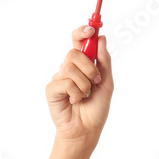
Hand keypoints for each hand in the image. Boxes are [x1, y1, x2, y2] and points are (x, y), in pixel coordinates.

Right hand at [45, 27, 112, 148]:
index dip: (82, 32)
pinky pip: (65, 82)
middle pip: (73, 53)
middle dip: (89, 67)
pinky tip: (74, 101)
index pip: (78, 41)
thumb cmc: (96, 108)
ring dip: (84, 84)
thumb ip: (104, 61)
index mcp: (82, 64)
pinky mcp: (52, 88)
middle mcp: (69, 68)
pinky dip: (76, 93)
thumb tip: (101, 38)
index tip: (91, 29)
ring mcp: (59, 77)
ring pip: (70, 67)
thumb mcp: (107, 83)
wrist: (86, 130)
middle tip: (95, 81)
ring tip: (84, 95)